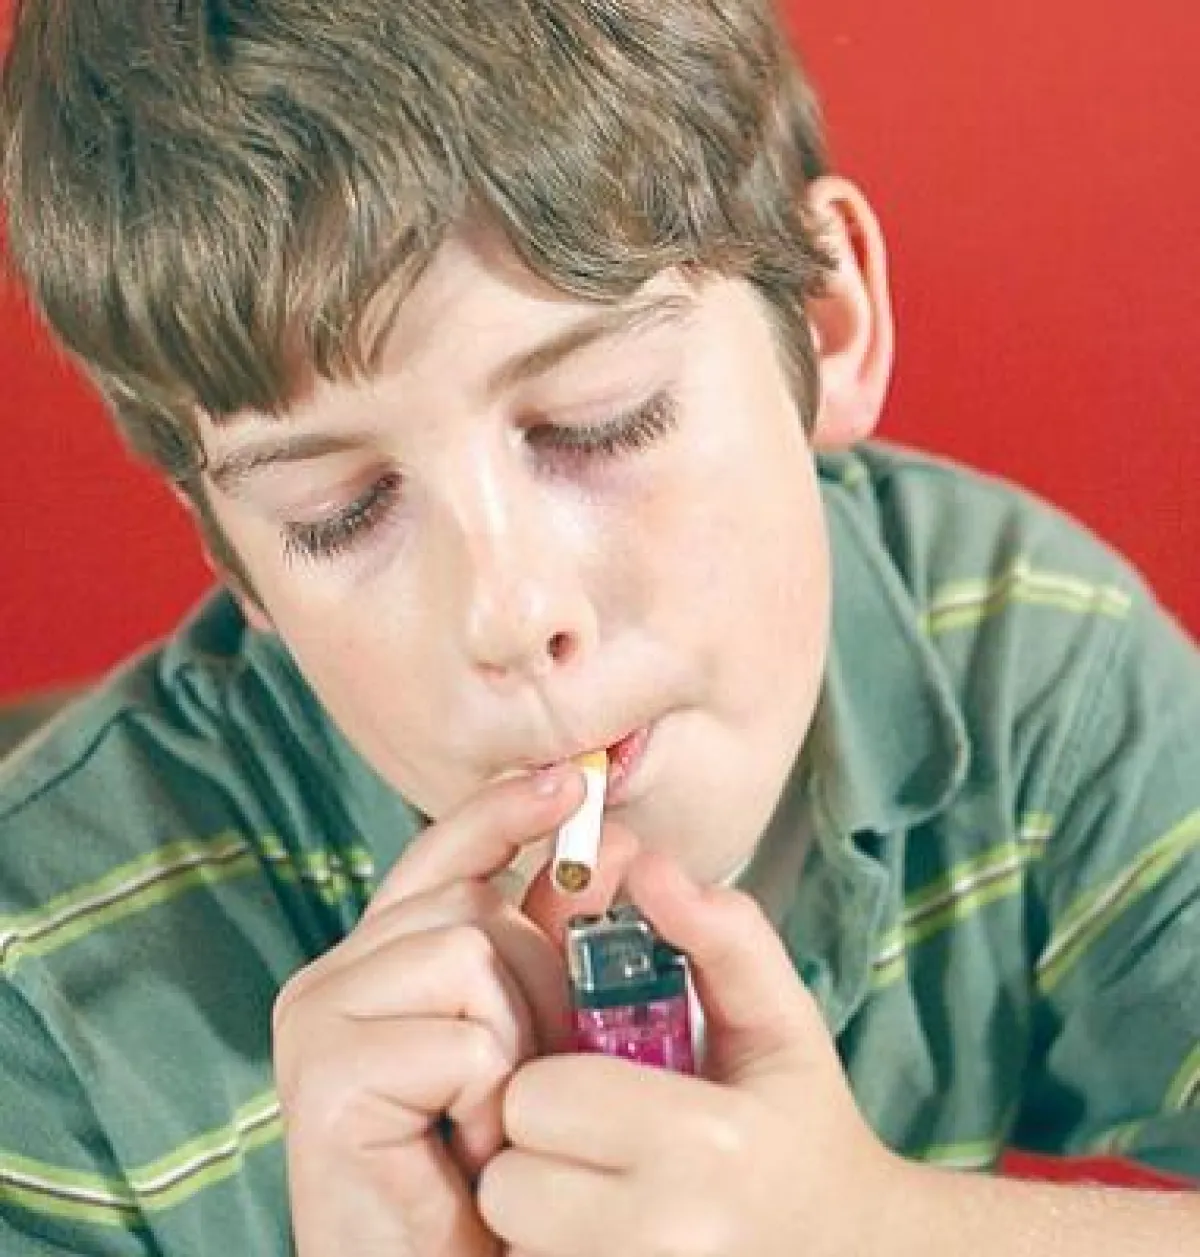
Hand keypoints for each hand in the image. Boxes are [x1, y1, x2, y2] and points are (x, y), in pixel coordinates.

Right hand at [272, 766, 634, 1256]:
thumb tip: (604, 847)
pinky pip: (460, 1037)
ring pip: (469, 955)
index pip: (443, 856)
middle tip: (523, 1081)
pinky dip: (494, 1101)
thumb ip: (549, 947)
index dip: (503, 812)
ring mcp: (319, 1019)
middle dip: (539, 988)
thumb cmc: (496, 1168)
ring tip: (492, 1123)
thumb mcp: (535, 1038)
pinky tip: (469, 1153)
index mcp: (380, 959)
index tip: (569, 779)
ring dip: (517, 1049)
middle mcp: (336, 976)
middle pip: (473, 905)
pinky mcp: (324, 1077)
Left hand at [478, 850, 902, 1256]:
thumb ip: (722, 934)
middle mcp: (666, 1237)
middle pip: (509, 1179)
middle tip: (586, 1139)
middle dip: (535, 1147)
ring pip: (510, 1239)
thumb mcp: (781, 1021)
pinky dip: (546, 1252)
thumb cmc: (803, 1128)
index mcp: (705, 1143)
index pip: (539, 1097)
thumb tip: (646, 864)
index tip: (588, 1078)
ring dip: (536, 1209)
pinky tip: (596, 1228)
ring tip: (593, 1189)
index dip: (554, 1079)